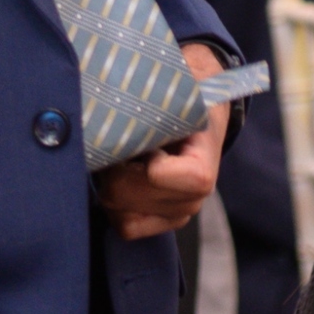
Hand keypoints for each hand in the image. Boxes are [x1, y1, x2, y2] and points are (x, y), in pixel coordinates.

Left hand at [94, 42, 228, 241]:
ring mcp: (177, 215)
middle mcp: (192, 200)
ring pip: (119, 214)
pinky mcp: (162, 222)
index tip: (138, 129)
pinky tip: (119, 175)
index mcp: (200, 170)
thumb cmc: (185, 93)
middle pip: (123, 195)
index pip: (153, 175)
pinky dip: (114, 204)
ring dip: (109, 185)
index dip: (133, 153)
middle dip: (110, 166)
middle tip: (113, 138)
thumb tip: (117, 87)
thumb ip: (156, 95)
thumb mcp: (178, 87)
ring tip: (117, 155)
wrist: (205, 105)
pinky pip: (125, 226)